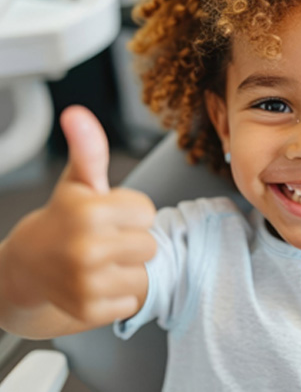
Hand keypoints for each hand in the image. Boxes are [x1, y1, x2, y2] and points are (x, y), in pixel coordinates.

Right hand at [1, 106, 156, 325]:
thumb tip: (78, 114)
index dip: (131, 212)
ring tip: (100, 261)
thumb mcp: (78, 181)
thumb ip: (89, 148)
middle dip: (131, 240)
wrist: (26, 266)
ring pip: (143, 273)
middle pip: (150, 244)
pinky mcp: (89, 310)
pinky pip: (130, 300)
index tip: (108, 215)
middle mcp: (87, 248)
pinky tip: (95, 283)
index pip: (148, 212)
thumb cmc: (62, 219)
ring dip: (126, 268)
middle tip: (103, 239)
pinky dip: (117, 295)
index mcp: (90, 211)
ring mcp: (87, 283)